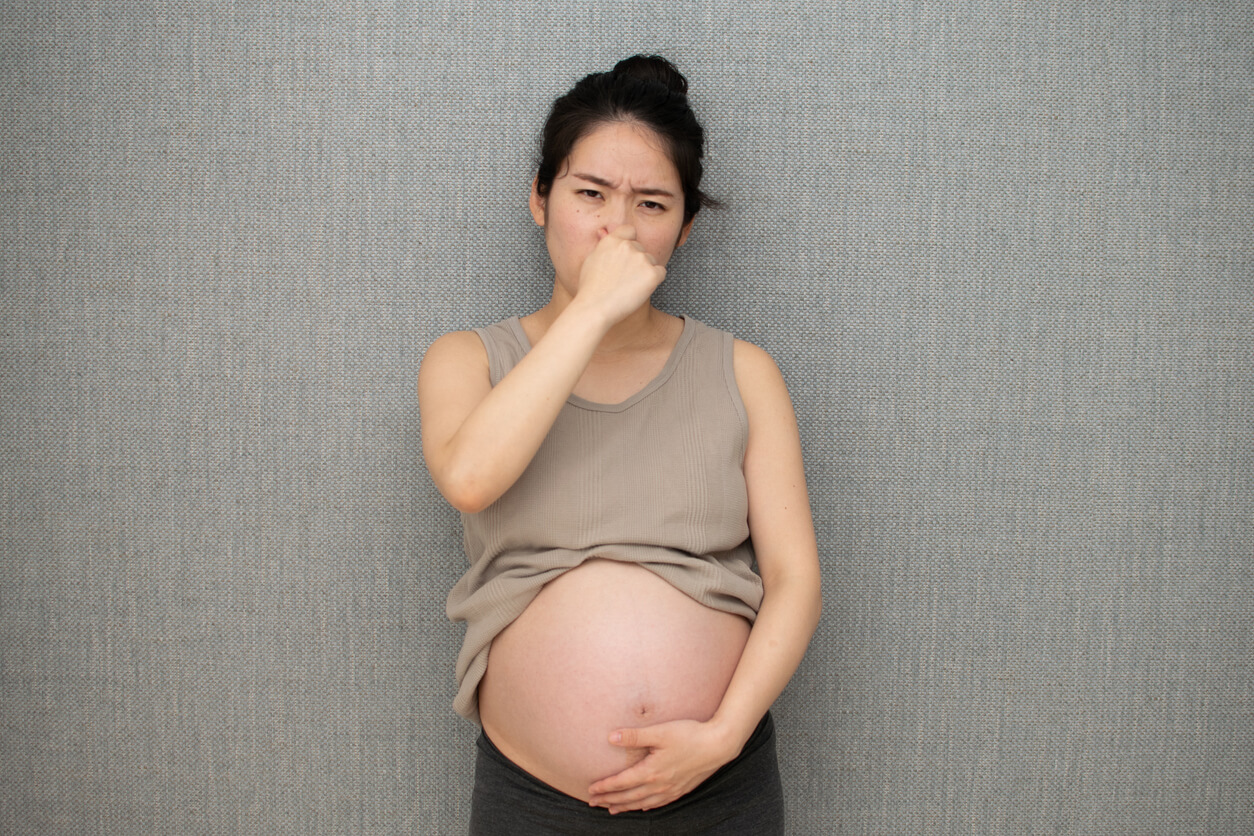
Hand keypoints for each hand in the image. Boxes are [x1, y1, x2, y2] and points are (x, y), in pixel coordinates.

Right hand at [573, 226, 666, 325]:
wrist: (595, 307)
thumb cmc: (590, 288)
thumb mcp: (591, 260)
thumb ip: (604, 246)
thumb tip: (604, 233)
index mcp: (612, 240)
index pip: (630, 230)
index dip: (631, 241)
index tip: (628, 254)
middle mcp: (628, 246)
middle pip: (641, 249)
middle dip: (637, 261)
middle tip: (624, 279)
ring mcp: (641, 259)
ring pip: (651, 261)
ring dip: (645, 272)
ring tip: (629, 287)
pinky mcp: (652, 273)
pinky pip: (661, 273)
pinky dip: (654, 281)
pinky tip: (639, 290)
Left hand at [586, 719, 738, 813]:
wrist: (718, 745)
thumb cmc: (689, 735)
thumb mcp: (660, 732)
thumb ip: (635, 736)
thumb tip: (610, 737)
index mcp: (651, 772)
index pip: (621, 783)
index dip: (605, 787)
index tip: (591, 790)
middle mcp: (659, 785)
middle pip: (629, 797)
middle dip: (609, 800)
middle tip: (593, 802)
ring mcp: (671, 790)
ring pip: (642, 803)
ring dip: (625, 807)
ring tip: (612, 809)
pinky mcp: (681, 789)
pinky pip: (658, 804)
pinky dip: (646, 807)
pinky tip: (643, 807)